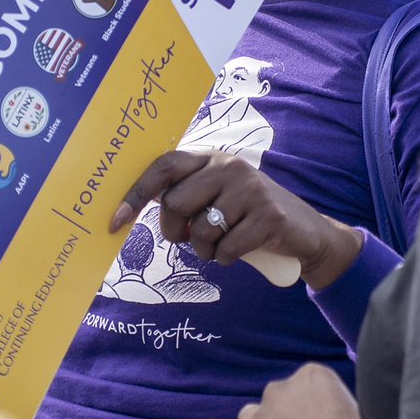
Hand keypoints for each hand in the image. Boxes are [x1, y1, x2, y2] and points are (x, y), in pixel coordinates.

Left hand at [113, 150, 363, 287]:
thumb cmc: (247, 217)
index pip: (164, 166)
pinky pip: (226, 249)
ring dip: (203, 250)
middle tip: (190, 238)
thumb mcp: (216, 197)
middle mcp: (229, 167)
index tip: (115, 221)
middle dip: (175, 231)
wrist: (304, 231)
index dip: (135, 194)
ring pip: (200, 231)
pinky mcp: (269, 216)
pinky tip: (239, 251)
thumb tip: (129, 208)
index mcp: (211, 159)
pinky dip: (225, 259)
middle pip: (175, 204)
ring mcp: (251, 189)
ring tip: (220, 245)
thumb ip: (184, 195)